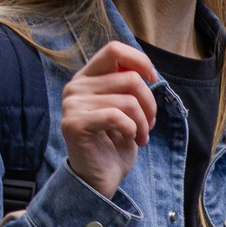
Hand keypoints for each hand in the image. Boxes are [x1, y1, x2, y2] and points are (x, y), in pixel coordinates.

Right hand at [59, 42, 158, 201]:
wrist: (101, 176)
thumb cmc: (116, 141)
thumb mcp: (127, 107)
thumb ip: (129, 85)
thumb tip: (146, 71)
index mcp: (88, 77)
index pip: (115, 50)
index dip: (140, 61)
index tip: (153, 80)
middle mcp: (76, 86)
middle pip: (130, 78)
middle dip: (150, 104)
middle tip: (149, 123)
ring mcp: (72, 104)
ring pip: (129, 100)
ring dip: (144, 122)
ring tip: (141, 136)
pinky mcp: (74, 123)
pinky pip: (117, 116)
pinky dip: (133, 129)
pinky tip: (131, 139)